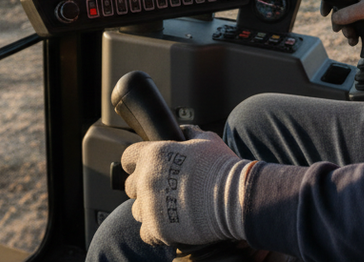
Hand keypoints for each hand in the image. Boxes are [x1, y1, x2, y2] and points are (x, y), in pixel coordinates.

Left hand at [122, 126, 251, 246]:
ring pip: (137, 210)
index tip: (147, 168)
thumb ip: (188, 133)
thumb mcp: (206, 140)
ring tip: (172, 209)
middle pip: (130, 186)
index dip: (137, 162)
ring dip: (150, 210)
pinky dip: (157, 231)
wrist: (235, 197)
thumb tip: (182, 130)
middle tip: (164, 190)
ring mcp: (150, 206)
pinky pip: (145, 233)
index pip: (128, 158)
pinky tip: (172, 224)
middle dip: (144, 187)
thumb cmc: (221, 166)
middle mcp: (146, 180)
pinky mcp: (157, 229)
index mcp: (153, 155)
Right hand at [322, 0, 363, 45]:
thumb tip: (334, 18)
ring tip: (352, 39)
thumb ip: (349, 13)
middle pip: (340, 10)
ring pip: (348, 20)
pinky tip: (355, 41)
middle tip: (340, 31)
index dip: (328, 2)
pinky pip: (356, 27)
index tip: (324, 13)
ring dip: (347, 31)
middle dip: (339, 23)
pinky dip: (354, 34)